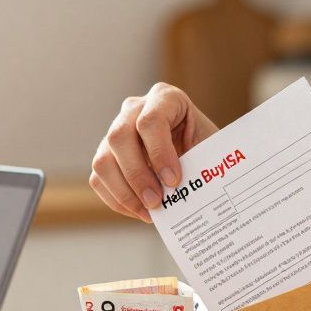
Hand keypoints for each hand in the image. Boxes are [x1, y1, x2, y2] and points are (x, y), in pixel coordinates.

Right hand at [91, 83, 218, 221]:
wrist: (200, 152)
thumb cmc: (207, 147)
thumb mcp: (211, 147)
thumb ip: (199, 161)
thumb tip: (188, 192)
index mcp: (165, 98)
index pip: (150, 121)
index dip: (159, 153)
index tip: (174, 181)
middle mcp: (134, 109)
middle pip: (119, 138)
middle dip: (137, 175)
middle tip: (156, 202)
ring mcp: (116, 131)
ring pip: (103, 161)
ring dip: (124, 192)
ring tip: (149, 212)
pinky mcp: (107, 154)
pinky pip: (99, 179)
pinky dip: (118, 200)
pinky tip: (140, 212)